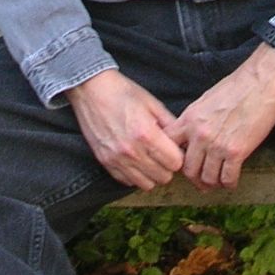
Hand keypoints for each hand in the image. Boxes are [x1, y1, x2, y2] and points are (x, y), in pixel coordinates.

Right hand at [64, 70, 184, 190]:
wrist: (90, 90)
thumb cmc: (121, 92)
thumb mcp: (152, 103)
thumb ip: (170, 124)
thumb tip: (184, 140)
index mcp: (146, 134)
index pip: (176, 163)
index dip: (178, 156)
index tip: (175, 149)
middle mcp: (132, 151)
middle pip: (163, 177)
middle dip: (167, 166)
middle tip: (163, 153)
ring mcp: (117, 159)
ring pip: (147, 184)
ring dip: (152, 173)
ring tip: (149, 158)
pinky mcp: (105, 162)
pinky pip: (128, 182)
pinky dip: (135, 175)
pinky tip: (135, 160)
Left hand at [170, 44, 274, 190]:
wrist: (261, 83)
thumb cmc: (236, 87)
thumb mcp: (206, 100)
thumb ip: (195, 120)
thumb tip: (190, 136)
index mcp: (189, 119)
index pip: (169, 144)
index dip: (173, 157)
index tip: (181, 163)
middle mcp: (199, 134)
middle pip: (187, 169)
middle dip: (194, 178)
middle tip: (201, 181)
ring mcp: (217, 144)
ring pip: (207, 178)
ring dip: (212, 184)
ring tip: (217, 183)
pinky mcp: (236, 152)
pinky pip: (227, 178)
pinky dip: (228, 184)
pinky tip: (231, 181)